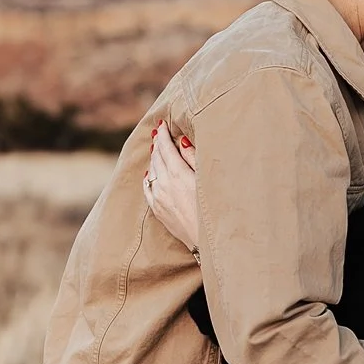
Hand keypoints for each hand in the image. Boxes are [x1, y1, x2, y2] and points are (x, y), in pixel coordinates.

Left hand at [143, 124, 199, 253]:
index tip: (162, 123)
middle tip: (158, 133)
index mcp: (178, 173)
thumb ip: (193, 159)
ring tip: (156, 149)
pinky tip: (149, 174)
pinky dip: (148, 178)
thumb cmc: (215, 207)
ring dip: (154, 159)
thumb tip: (181, 142)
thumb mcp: (208, 178)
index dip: (163, 134)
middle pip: (157, 158)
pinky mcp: (159, 211)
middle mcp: (165, 184)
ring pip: (151, 172)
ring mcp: (159, 198)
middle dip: (158, 144)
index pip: (165, 147)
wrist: (209, 239)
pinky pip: (148, 189)